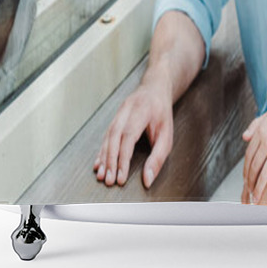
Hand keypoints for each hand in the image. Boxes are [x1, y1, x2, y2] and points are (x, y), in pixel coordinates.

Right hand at [94, 74, 173, 188]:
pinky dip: (102, 150)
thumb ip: (158, 156)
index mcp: (143, 110)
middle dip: (110, 160)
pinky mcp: (115, 117)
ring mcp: (119, 112)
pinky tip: (99, 164)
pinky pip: (106, 135)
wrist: (155, 88)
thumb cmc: (162, 113)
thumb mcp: (167, 134)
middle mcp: (128, 109)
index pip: (129, 136)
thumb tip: (148, 179)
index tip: (121, 177)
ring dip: (104, 157)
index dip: (123, 158)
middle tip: (109, 179)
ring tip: (102, 176)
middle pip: (115, 135)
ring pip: (108, 135)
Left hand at [242, 106, 266, 204]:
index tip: (245, 179)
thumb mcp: (264, 117)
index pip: (248, 156)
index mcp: (259, 135)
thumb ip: (253, 126)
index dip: (246, 169)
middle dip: (250, 182)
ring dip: (258, 189)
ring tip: (256, 199)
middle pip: (254, 167)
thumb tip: (244, 138)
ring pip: (263, 175)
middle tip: (248, 193)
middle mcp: (266, 145)